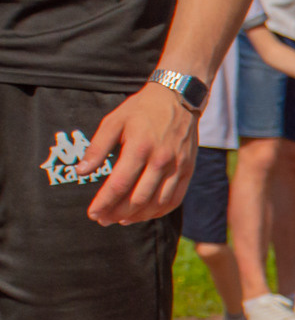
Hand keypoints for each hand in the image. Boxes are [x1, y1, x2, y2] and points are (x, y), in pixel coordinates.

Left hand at [82, 84, 197, 224]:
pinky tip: (145, 214)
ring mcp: (177, 167)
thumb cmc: (141, 110)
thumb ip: (97, 147)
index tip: (92, 212)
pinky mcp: (188, 170)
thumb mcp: (114, 121)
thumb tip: (82, 171)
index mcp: (139, 148)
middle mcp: (161, 161)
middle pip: (138, 199)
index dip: (104, 202)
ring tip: (121, 220)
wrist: (177, 99)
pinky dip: (159, 211)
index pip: (119, 184)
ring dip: (137, 216)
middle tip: (103, 219)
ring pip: (157, 203)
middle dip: (117, 213)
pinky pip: (175, 199)